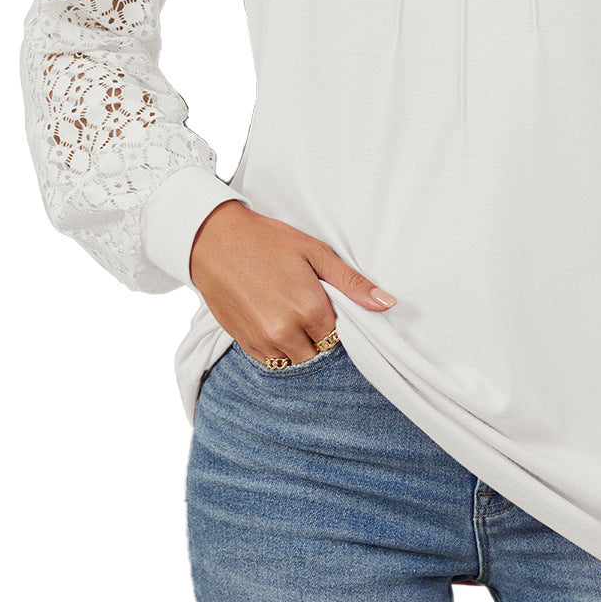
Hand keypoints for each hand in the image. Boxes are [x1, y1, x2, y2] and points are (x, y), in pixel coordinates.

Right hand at [188, 201, 396, 363]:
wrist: (214, 240)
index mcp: (309, 309)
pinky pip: (271, 361)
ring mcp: (263, 341)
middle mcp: (286, 331)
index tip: (326, 304)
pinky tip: (272, 320)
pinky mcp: (243, 343)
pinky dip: (277, 347)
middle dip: (317, 336)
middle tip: (306, 307)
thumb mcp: (316, 253)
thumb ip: (352, 283)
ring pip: (294, 360)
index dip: (335, 320)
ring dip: (298, 344)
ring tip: (288, 313)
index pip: (338, 335)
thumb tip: (387, 304)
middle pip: (318, 352)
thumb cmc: (268, 241)